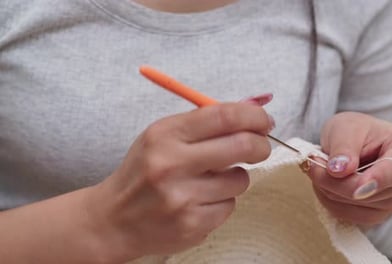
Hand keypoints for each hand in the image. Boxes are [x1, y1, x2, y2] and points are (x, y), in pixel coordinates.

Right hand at [86, 102, 273, 260]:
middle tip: (260, 146)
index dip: (254, 116)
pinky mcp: (191, 225)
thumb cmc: (144, 171)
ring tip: (212, 180)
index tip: (264, 121)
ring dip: (236, 177)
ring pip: (240, 180)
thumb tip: (255, 107)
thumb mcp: (163, 136)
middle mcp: (172, 164)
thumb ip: (205, 122)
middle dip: (261, 144)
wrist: (113, 219)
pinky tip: (200, 201)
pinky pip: (230, 206)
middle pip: (242, 145)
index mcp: (165, 134)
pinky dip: (223, 201)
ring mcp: (182, 198)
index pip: (224, 115)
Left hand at [308, 112, 391, 226]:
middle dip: (335, 180)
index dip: (376, 180)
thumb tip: (339, 170)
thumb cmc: (356, 131)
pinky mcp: (381, 214)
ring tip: (322, 169)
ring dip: (330, 190)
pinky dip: (332, 201)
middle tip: (314, 162)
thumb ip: (343, 146)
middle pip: (370, 192)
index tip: (358, 186)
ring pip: (357, 205)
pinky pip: (351, 216)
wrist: (356, 142)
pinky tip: (326, 185)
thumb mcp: (345, 126)